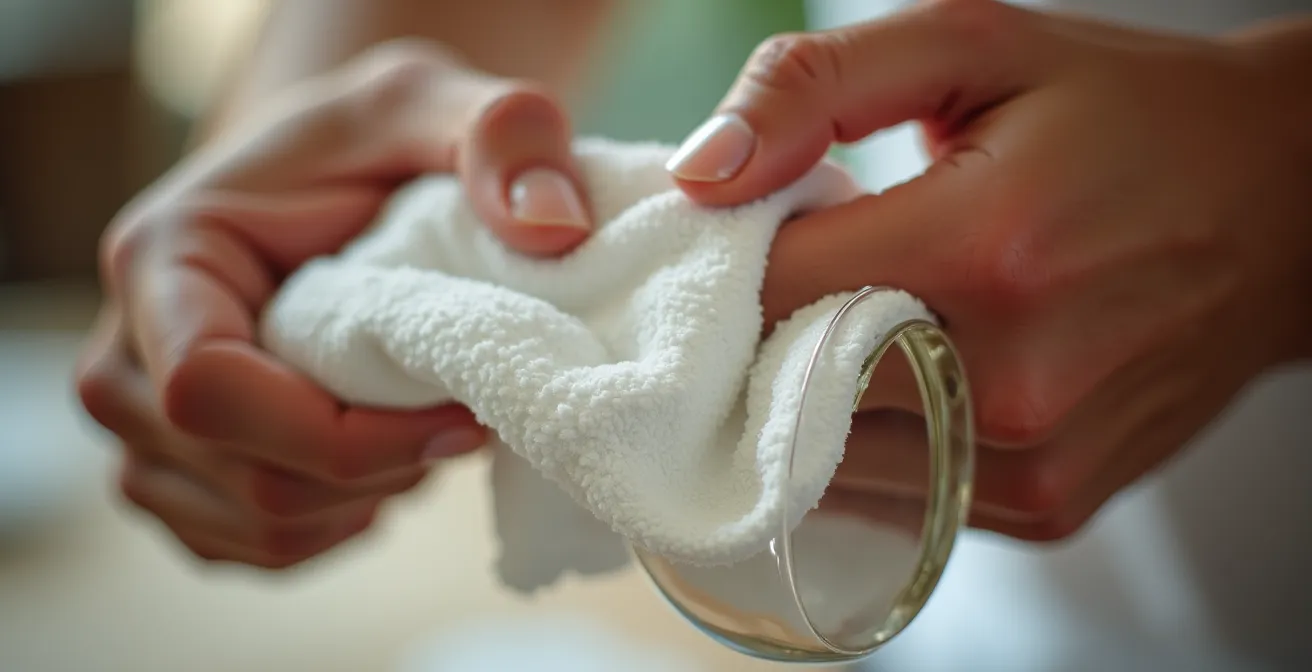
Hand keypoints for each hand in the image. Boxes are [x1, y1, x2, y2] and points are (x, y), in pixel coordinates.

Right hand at [76, 41, 594, 567]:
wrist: (333, 184)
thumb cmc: (378, 146)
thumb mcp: (443, 105)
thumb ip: (503, 137)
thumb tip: (558, 228)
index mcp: (163, 261)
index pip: (210, 393)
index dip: (343, 433)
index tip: (461, 417)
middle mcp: (126, 357)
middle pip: (247, 479)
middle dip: (381, 467)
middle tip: (463, 410)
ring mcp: (143, 432)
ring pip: (258, 529)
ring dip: (369, 496)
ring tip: (420, 419)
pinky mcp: (179, 479)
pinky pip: (262, 548)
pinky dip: (343, 519)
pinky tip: (385, 455)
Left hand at [668, 0, 1311, 539]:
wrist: (1284, 209)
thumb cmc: (1124, 117)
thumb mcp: (974, 46)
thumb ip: (818, 86)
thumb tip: (700, 173)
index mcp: (985, 246)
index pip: (768, 291)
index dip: (723, 263)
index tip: (731, 234)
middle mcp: (1009, 377)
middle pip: (783, 390)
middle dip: (751, 336)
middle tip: (781, 278)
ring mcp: (1032, 458)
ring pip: (826, 462)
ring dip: (799, 400)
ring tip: (842, 323)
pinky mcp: (1049, 504)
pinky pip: (897, 493)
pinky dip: (865, 444)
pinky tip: (891, 378)